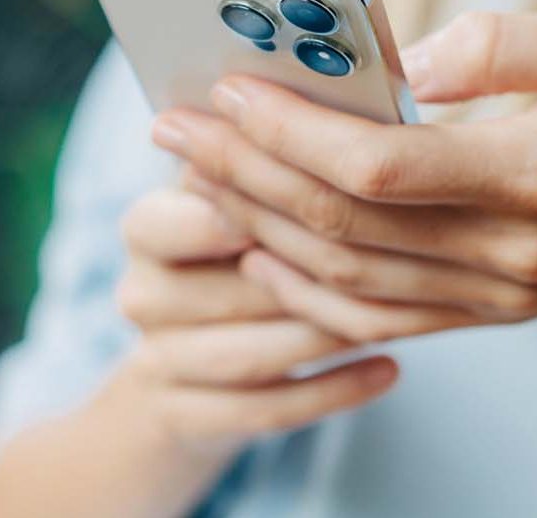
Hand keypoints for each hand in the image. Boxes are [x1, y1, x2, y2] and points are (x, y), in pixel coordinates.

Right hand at [111, 178, 399, 450]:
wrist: (180, 375)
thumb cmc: (235, 256)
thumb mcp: (238, 202)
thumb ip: (271, 164)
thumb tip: (351, 118)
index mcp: (148, 227)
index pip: (168, 216)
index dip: (238, 212)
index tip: (315, 203)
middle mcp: (143, 293)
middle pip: (227, 290)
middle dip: (309, 281)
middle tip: (389, 264)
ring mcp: (159, 361)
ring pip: (249, 354)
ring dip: (325, 336)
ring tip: (393, 317)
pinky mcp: (188, 419)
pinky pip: (262, 410)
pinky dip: (331, 391)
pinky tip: (389, 370)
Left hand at [151, 10, 536, 343]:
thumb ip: (503, 44)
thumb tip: (403, 60)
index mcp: (532, 175)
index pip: (376, 165)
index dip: (288, 130)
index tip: (226, 86)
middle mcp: (505, 252)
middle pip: (339, 224)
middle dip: (242, 171)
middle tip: (173, 123)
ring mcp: (496, 295)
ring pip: (344, 278)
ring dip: (257, 226)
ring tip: (197, 175)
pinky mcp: (494, 313)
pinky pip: (378, 316)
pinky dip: (306, 288)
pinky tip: (263, 248)